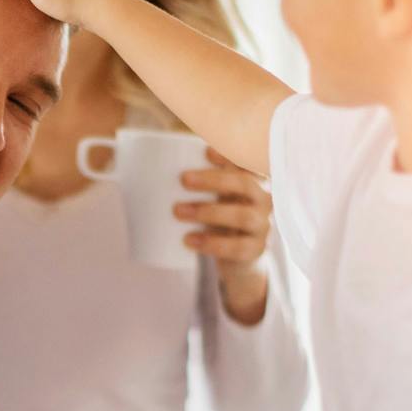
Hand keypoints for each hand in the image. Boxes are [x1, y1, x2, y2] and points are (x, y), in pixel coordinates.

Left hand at [174, 149, 272, 322]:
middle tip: (183, 180)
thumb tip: (147, 168)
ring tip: (177, 211)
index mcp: (253, 180)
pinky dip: (212, 243)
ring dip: (208, 212)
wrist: (237, 258)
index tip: (205, 152)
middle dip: (213, 180)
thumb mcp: (214, 197)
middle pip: (245, 184)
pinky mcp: (256, 250)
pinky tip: (189, 240)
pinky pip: (238, 247)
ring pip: (242, 216)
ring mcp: (263, 225)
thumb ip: (197, 181)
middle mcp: (264, 199)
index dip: (232, 154)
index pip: (249, 161)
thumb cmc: (219, 219)